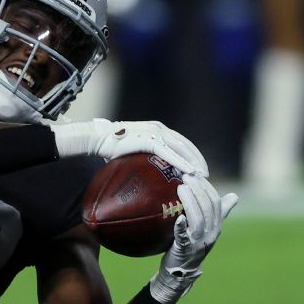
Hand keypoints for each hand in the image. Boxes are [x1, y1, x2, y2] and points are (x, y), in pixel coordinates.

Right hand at [47, 118, 208, 175]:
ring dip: (193, 162)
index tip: (199, 166)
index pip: (180, 141)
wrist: (98, 137)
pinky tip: (190, 172)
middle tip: (206, 174)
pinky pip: (170, 154)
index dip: (191, 153)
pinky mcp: (149, 141)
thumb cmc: (110, 145)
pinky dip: (181, 163)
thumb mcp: (131, 149)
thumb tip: (143, 171)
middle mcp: (159, 128)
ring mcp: (154, 133)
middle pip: (185, 144)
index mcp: (156, 128)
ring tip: (202, 175)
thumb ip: (142, 156)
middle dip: (197, 158)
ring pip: (181, 148)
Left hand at [149, 174, 238, 303]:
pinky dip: (182, 227)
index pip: (216, 202)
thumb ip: (219, 212)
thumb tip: (235, 196)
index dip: (207, 187)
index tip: (196, 174)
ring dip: (190, 202)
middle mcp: (211, 233)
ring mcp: (199, 242)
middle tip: (186, 177)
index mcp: (216, 226)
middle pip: (208, 208)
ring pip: (198, 219)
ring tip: (180, 188)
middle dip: (198, 190)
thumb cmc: (192, 244)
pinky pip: (184, 237)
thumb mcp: (207, 227)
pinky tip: (179, 217)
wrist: (181, 270)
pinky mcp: (185, 249)